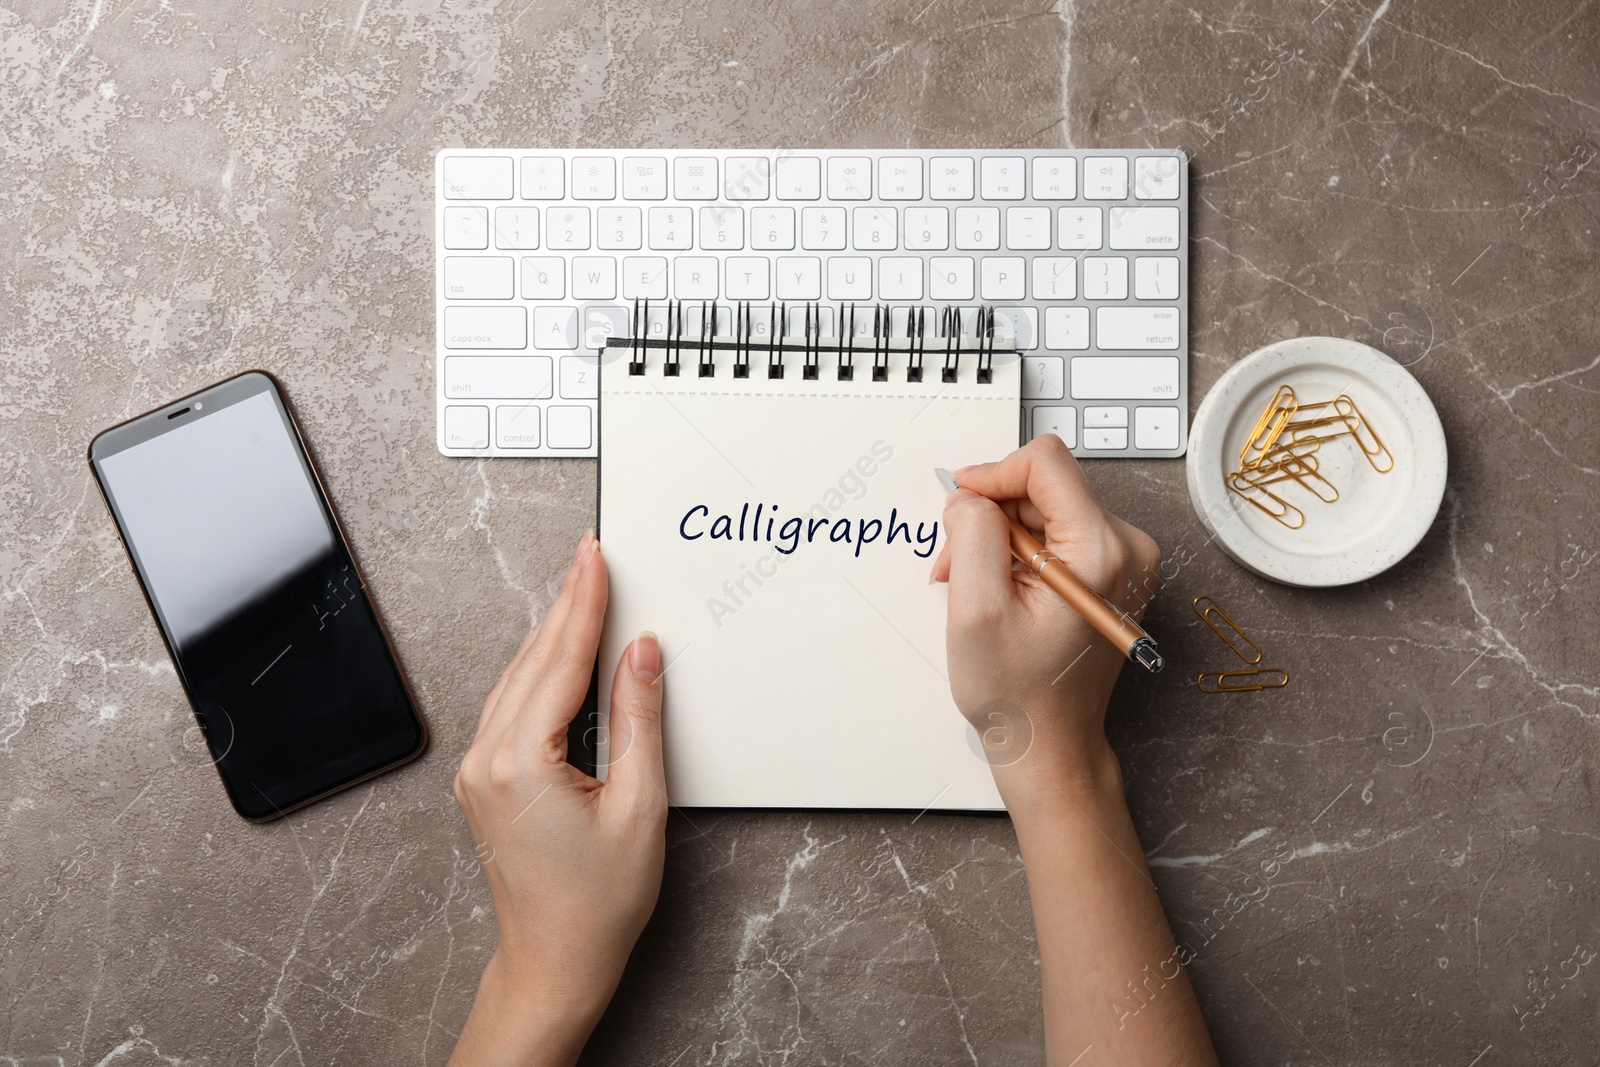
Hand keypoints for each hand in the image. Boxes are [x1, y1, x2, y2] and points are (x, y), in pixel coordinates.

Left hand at [449, 532, 665, 1066]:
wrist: (555, 961)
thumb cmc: (598, 902)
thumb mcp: (638, 805)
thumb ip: (640, 719)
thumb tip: (642, 653)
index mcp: (521, 762)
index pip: (561, 660)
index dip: (584, 603)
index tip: (596, 558)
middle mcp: (487, 760)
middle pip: (534, 661)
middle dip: (566, 606)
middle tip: (589, 557)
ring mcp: (479, 771)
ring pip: (518, 679)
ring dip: (551, 634)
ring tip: (581, 592)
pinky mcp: (484, 781)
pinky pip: (510, 705)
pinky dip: (539, 670)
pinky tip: (559, 654)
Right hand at [930, 435, 1160, 796]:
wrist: (1051, 740)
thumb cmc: (1019, 692)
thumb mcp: (976, 608)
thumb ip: (973, 534)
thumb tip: (972, 494)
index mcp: (1102, 552)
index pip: (1045, 463)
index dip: (992, 475)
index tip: (960, 505)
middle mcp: (1127, 547)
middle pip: (1044, 485)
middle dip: (990, 516)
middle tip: (957, 565)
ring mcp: (1125, 558)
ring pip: (1045, 507)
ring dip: (1000, 537)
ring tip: (976, 585)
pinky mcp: (1113, 568)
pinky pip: (1057, 530)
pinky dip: (1019, 550)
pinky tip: (1001, 587)